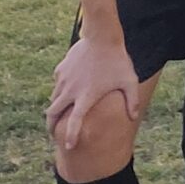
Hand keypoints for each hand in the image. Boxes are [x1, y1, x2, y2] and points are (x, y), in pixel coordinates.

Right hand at [47, 33, 141, 149]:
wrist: (101, 37)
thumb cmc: (118, 61)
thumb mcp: (130, 81)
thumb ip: (132, 101)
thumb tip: (133, 117)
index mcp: (86, 97)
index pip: (74, 122)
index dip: (70, 136)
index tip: (68, 146)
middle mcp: (70, 91)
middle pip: (53, 114)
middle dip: (51, 125)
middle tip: (53, 132)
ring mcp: (63, 80)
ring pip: (52, 99)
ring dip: (54, 108)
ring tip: (58, 114)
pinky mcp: (60, 70)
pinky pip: (57, 84)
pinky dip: (59, 91)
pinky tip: (66, 91)